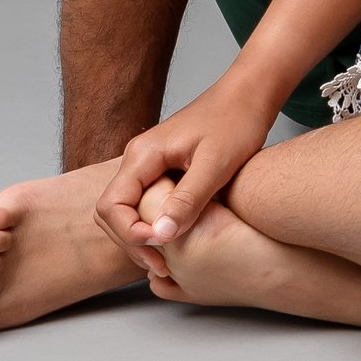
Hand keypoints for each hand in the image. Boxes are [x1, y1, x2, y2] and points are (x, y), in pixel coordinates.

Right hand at [95, 75, 280, 254]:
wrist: (250, 95)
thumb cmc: (237, 121)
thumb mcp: (216, 164)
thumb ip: (188, 198)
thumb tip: (160, 235)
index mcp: (143, 155)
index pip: (111, 206)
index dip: (129, 234)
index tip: (161, 248)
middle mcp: (138, 159)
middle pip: (111, 212)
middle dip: (131, 241)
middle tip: (163, 265)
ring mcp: (148, 164)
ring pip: (125, 210)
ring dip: (141, 237)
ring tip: (168, 261)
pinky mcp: (161, 169)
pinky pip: (143, 203)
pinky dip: (152, 225)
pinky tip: (175, 240)